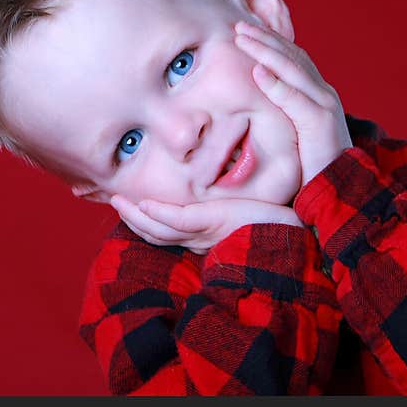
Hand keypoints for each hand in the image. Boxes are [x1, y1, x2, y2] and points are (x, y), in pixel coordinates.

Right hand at [109, 194, 303, 254]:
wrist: (294, 231)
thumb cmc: (274, 219)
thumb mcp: (247, 206)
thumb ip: (233, 194)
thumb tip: (230, 168)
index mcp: (205, 234)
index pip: (168, 229)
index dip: (145, 219)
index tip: (130, 204)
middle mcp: (198, 238)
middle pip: (154, 232)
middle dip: (131, 218)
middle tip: (112, 201)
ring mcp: (202, 233)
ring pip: (157, 228)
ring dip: (133, 216)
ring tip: (115, 200)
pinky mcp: (209, 223)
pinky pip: (175, 220)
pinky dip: (155, 213)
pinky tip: (139, 204)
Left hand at [233, 20, 352, 186]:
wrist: (340, 193)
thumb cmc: (314, 167)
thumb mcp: (297, 134)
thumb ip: (284, 114)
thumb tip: (260, 102)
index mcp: (317, 95)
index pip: (293, 59)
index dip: (270, 42)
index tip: (246, 31)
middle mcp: (323, 94)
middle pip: (292, 57)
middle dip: (264, 38)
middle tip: (238, 26)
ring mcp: (324, 106)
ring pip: (293, 70)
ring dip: (266, 51)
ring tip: (243, 38)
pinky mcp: (321, 123)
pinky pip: (295, 99)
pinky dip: (276, 84)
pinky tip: (257, 72)